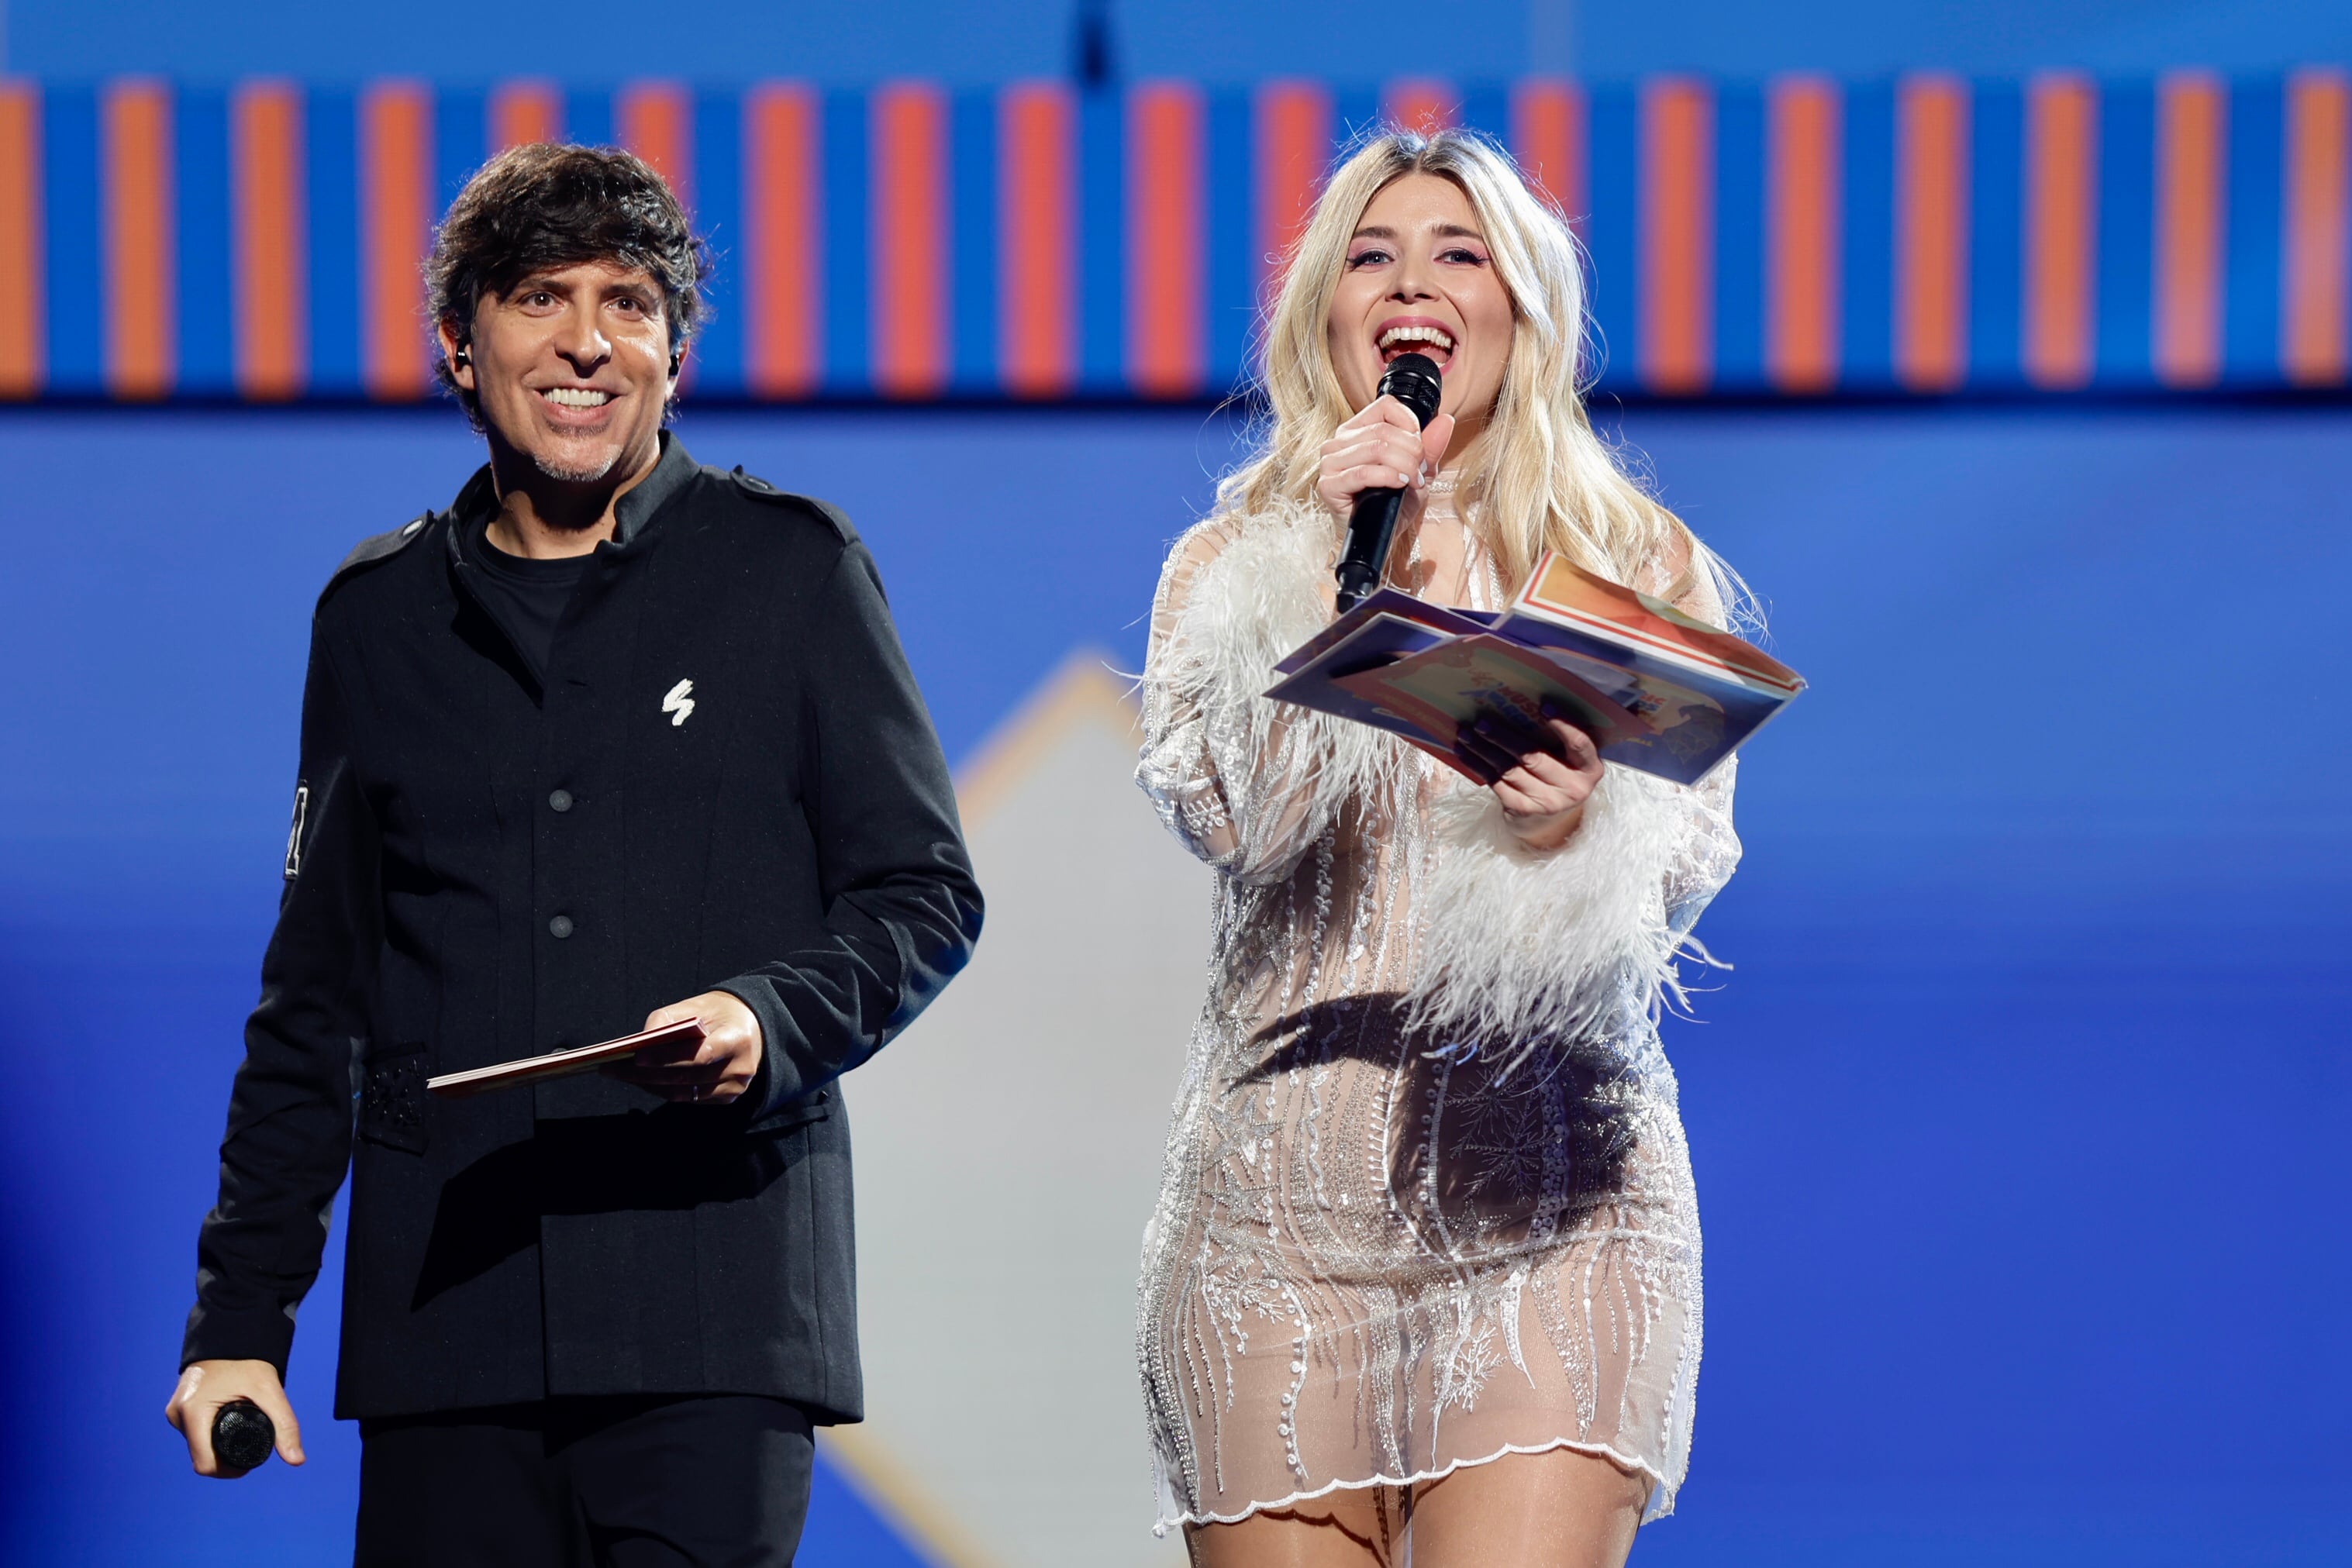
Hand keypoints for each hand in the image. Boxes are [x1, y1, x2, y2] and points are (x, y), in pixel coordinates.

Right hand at [166, 1359, 303, 1476]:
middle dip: (224, 1458)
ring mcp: (175, 1410)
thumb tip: (297, 1461)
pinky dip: (210, 1434)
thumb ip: (284, 1424)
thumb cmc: (248, 1359)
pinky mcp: (178, 1406)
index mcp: (193, 1413)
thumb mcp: (268, 1391)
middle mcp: (177, 1415)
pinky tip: (227, 1428)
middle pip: (201, 1454)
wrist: (229, 1332)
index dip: (227, 1471)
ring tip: (241, 1433)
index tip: (248, 1464)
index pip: (204, 1463)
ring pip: (197, 1444)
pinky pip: (194, 1431)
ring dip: (217, 1446)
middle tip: (250, 1445)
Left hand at [606, 991, 764, 1104]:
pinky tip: (643, 1081)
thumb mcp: (698, 1005)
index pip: (699, 1055)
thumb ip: (669, 1018)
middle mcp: (740, 1068)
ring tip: (622, 1075)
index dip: (667, 1058)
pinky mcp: (727, 1097)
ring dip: (649, 1085)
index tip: (636, 1057)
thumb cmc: (720, 1013)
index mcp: (737, 1040)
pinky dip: (662, 1090)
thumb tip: (641, 1040)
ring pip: (684, 1094)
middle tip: (614, 1069)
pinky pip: (688, 1099)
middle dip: (647, 1075)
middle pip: (687, 1078)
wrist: (752, 1026)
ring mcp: (735, 1087)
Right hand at [1316, 396, 1456, 525]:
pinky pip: (1363, 473)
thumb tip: (1446, 420)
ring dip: (1403, 466)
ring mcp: (1330, 463)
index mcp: (1356, 430)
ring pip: (1376, 448)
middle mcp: (1338, 442)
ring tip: (1412, 482)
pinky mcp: (1328, 485)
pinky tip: (1399, 485)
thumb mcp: (1417, 471)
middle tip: (1419, 471)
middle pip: (1384, 429)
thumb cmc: (1391, 504)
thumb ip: (1430, 446)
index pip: (1386, 406)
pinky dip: (1388, 478)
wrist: (1376, 538)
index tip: (1419, 449)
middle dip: (1412, 451)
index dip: (1410, 424)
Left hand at [1455, 707, 1604, 850]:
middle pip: (1534, 757)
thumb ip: (1558, 739)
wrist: (1551, 822)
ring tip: (1466, 733)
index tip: (1544, 706)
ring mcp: (1547, 802)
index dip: (1564, 726)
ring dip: (1484, 749)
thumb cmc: (1558, 776)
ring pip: (1509, 770)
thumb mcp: (1569, 761)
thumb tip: (1522, 704)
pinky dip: (1477, 765)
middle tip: (1482, 721)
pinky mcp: (1523, 810)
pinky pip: (1496, 783)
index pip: (1580, 744)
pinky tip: (1464, 752)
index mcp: (1590, 769)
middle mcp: (1573, 789)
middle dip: (1504, 737)